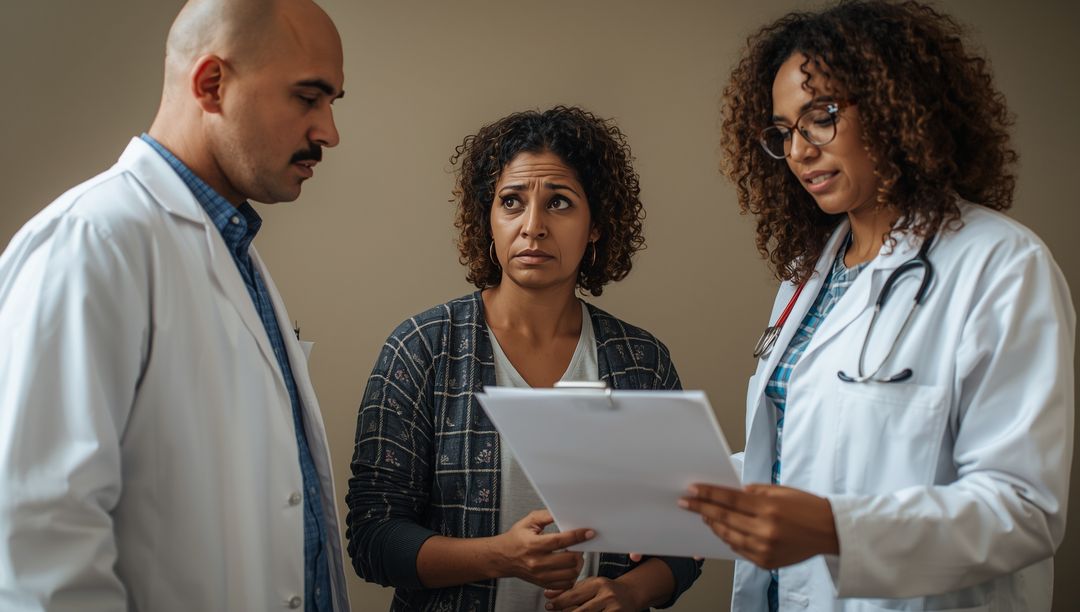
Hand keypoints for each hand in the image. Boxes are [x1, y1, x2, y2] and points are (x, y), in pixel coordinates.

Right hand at [493, 509, 593, 589]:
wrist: (501, 558)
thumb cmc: (515, 539)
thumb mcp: (528, 522)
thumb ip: (547, 515)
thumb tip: (563, 512)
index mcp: (533, 545)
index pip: (561, 541)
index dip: (578, 536)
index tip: (588, 533)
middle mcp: (537, 562)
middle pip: (569, 560)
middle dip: (579, 551)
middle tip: (579, 545)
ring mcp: (540, 575)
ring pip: (570, 573)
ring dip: (577, 563)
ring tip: (574, 555)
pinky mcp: (543, 583)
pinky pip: (565, 584)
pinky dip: (572, 575)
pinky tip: (569, 566)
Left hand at [543, 577, 637, 611]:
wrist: (630, 595)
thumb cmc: (606, 591)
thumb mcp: (589, 586)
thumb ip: (569, 591)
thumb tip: (548, 594)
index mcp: (598, 584)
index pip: (574, 595)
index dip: (559, 602)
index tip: (548, 606)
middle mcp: (607, 595)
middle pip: (581, 610)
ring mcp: (614, 608)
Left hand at [680, 483, 838, 568]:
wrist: (830, 531)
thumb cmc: (807, 507)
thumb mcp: (780, 491)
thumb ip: (753, 493)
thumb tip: (730, 493)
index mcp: (769, 508)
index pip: (729, 499)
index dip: (708, 494)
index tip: (692, 490)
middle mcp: (766, 530)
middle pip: (724, 518)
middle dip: (702, 508)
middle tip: (686, 502)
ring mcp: (765, 549)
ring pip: (728, 536)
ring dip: (713, 525)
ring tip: (703, 516)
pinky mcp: (766, 562)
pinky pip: (739, 550)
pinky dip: (728, 539)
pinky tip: (721, 530)